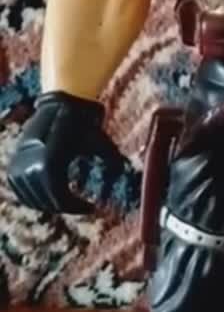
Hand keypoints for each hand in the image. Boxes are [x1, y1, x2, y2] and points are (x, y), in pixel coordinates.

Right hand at [8, 91, 138, 215]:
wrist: (59, 104)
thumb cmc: (83, 123)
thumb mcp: (101, 141)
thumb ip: (113, 159)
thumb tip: (120, 175)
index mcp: (49, 160)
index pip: (59, 197)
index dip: (75, 207)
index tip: (91, 207)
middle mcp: (30, 164)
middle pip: (46, 201)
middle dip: (65, 206)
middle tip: (79, 206)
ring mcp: (18, 165)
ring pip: (32, 199)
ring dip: (49, 204)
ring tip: (67, 201)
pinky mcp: (13, 164)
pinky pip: (20, 191)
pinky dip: (34, 197)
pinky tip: (51, 196)